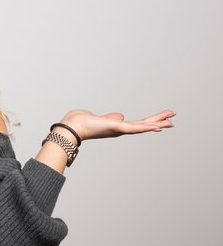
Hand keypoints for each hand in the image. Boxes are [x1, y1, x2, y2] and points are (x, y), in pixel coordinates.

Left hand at [59, 109, 174, 141]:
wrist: (72, 128)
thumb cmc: (81, 122)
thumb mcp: (100, 118)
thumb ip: (112, 118)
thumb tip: (120, 116)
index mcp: (116, 127)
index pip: (136, 124)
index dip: (148, 123)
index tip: (160, 122)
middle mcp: (119, 130)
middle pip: (142, 125)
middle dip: (157, 122)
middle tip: (172, 120)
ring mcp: (119, 130)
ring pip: (142, 126)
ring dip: (157, 123)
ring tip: (170, 121)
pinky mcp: (116, 127)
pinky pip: (135, 127)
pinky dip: (146, 127)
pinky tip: (157, 126)